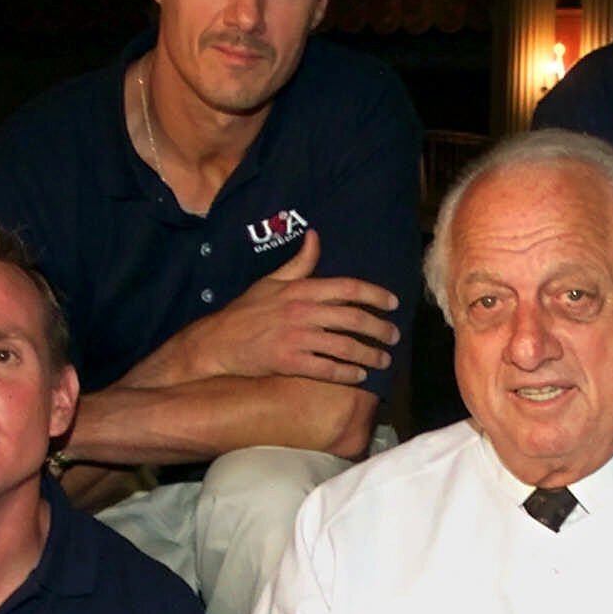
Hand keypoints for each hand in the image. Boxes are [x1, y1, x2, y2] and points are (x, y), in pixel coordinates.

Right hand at [119, 231, 400, 388]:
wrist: (218, 341)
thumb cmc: (246, 311)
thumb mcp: (272, 281)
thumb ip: (299, 263)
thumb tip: (315, 236)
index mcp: (301, 289)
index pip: (348, 287)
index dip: (375, 295)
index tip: (393, 303)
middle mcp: (302, 311)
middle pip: (353, 318)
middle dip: (379, 328)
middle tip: (394, 336)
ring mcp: (296, 337)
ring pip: (344, 346)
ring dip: (369, 354)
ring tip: (384, 361)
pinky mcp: (289, 361)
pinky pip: (327, 368)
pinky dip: (347, 374)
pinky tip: (359, 377)